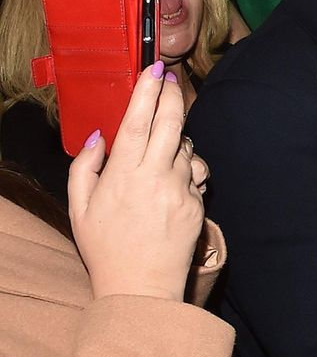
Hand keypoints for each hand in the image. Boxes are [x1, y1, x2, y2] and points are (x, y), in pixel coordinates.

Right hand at [68, 63, 207, 302]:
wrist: (141, 287)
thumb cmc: (105, 248)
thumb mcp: (79, 207)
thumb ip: (85, 167)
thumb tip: (99, 138)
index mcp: (123, 175)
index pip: (138, 122)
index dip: (148, 92)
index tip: (154, 69)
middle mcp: (156, 177)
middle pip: (172, 124)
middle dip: (172, 96)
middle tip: (170, 79)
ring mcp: (181, 190)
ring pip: (185, 148)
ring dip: (176, 139)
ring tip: (159, 149)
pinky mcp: (198, 203)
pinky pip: (195, 173)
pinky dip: (185, 168)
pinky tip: (171, 180)